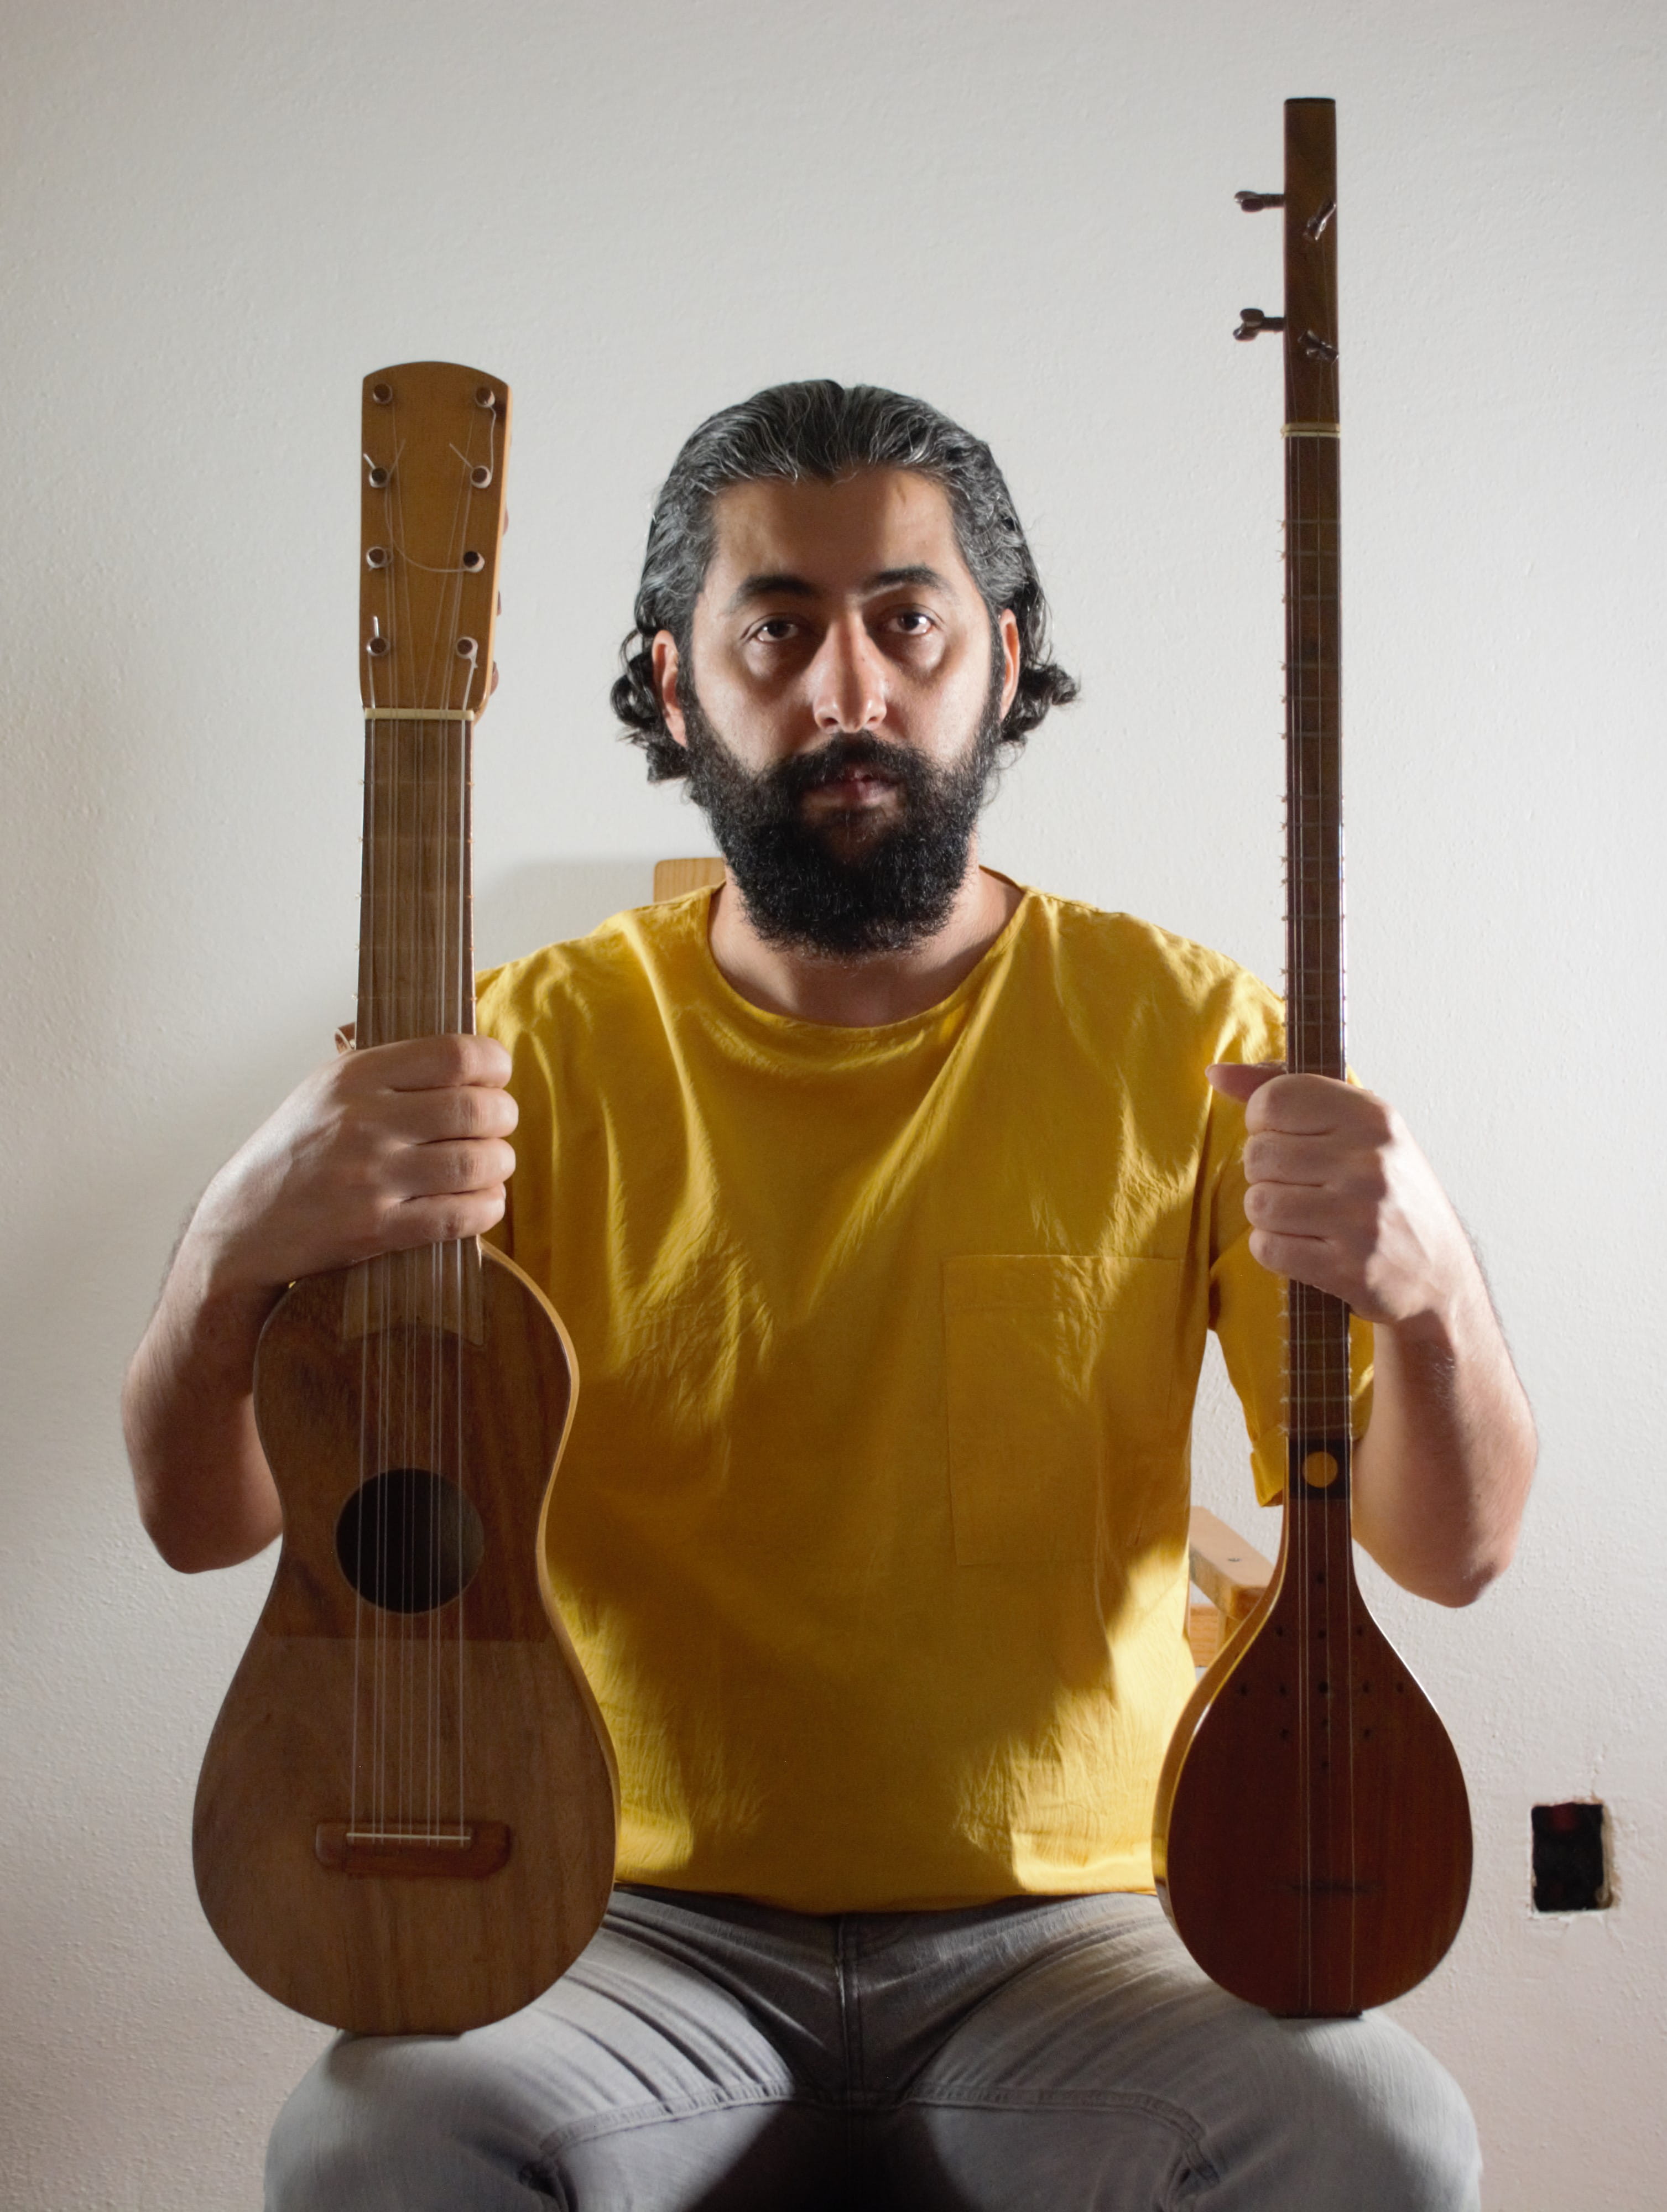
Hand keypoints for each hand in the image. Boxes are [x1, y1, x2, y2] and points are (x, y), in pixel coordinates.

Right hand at [184, 1033, 516, 1297]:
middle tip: (498, 1126)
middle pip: (475, 1108)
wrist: (241, 1223)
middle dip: (503, 1117)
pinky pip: (458, 1216)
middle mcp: (363, 1121)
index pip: (453, 1054)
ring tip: (491, 1166)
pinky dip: (486, 1208)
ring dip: (499, 1165)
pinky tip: (483, 1202)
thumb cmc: (294, 1150)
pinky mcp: (375, 1229)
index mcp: (355, 1075)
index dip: (493, 1063)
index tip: (495, 1076)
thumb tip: (459, 1048)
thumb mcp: (323, 1088)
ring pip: (475, 1163)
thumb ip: (385, 1066)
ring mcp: (370, 1177)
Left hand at [1206, 1063, 1472, 1330]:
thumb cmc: (1387, 1190)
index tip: (1285, 1136)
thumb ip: (1282, 1091)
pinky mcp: (1349, 1269)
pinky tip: (1307, 1245)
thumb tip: (1216, 1074)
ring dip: (1268, 1214)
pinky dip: (1275, 1249)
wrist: (1439, 1272)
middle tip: (1302, 1185)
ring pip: (1258, 1203)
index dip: (1263, 1121)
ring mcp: (1361, 1218)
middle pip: (1258, 1154)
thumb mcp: (1354, 1126)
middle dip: (1266, 1173)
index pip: (1274, 1099)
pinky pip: (1267, 1248)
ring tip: (1304, 1216)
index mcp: (1372, 1116)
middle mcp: (1371, 1162)